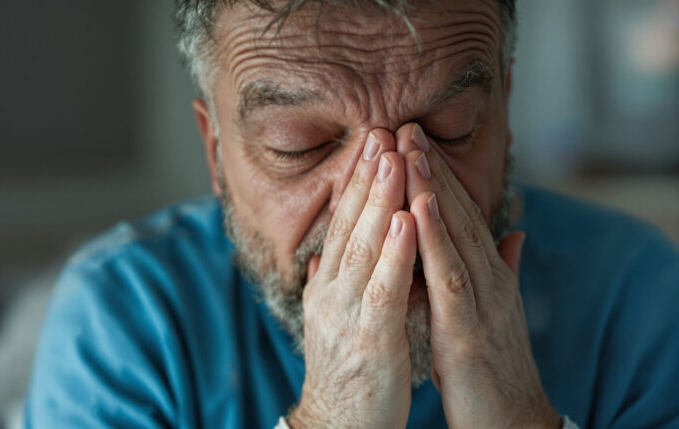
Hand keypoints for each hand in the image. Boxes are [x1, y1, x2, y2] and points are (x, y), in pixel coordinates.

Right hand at [288, 128, 415, 428]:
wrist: (340, 425)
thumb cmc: (347, 370)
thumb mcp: (337, 319)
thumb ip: (332, 283)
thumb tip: (320, 257)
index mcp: (329, 286)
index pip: (343, 224)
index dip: (356, 182)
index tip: (372, 142)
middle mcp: (331, 292)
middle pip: (350, 225)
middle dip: (366, 176)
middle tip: (379, 131)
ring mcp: (348, 314)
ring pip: (364, 247)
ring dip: (380, 201)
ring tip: (393, 159)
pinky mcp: (370, 339)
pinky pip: (383, 290)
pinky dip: (395, 253)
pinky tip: (407, 221)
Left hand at [395, 123, 560, 427]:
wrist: (510, 419)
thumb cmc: (493, 364)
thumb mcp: (494, 310)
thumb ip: (502, 268)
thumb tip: (514, 234)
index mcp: (486, 273)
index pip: (460, 215)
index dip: (439, 175)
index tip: (414, 139)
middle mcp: (488, 278)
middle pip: (457, 213)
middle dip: (431, 168)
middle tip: (406, 125)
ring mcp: (482, 301)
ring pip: (455, 235)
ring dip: (432, 190)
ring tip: (411, 149)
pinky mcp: (467, 329)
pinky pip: (449, 278)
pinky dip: (435, 240)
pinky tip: (418, 209)